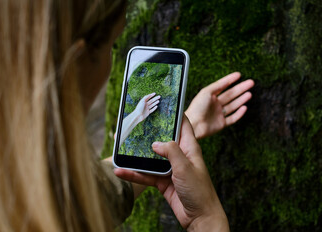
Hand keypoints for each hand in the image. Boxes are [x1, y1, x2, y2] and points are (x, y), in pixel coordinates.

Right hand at [114, 116, 229, 230]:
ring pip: (151, 158)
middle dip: (149, 134)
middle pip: (162, 140)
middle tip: (134, 125)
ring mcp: (170, 169)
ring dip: (137, 156)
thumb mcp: (185, 167)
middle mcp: (180, 156)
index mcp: (189, 148)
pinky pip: (146, 175)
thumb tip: (155, 143)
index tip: (162, 104)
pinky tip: (121, 172)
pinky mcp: (163, 182)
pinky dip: (134, 174)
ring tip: (121, 149)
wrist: (199, 217)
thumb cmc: (199, 191)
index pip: (183, 125)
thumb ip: (171, 152)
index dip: (174, 114)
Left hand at [134, 92, 160, 121]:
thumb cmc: (139, 108)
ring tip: (158, 101)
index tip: (155, 93)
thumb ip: (146, 97)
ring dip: (155, 103)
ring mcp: (147, 109)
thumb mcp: (142, 101)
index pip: (148, 97)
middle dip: (155, 98)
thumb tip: (149, 94)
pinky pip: (152, 110)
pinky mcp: (148, 112)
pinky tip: (156, 106)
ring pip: (152, 105)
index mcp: (143, 101)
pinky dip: (154, 108)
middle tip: (159, 96)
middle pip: (151, 101)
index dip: (151, 95)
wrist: (138, 115)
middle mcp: (145, 105)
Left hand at [185, 72, 253, 138]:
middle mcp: (215, 105)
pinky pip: (232, 118)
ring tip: (249, 93)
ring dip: (241, 99)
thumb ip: (217, 86)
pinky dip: (239, 113)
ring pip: (233, 105)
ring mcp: (218, 114)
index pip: (222, 86)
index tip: (239, 75)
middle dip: (241, 88)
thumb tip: (226, 80)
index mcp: (210, 96)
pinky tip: (244, 107)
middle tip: (251, 83)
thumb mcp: (206, 92)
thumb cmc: (197, 107)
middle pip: (230, 95)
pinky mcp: (221, 124)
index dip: (230, 80)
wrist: (193, 125)